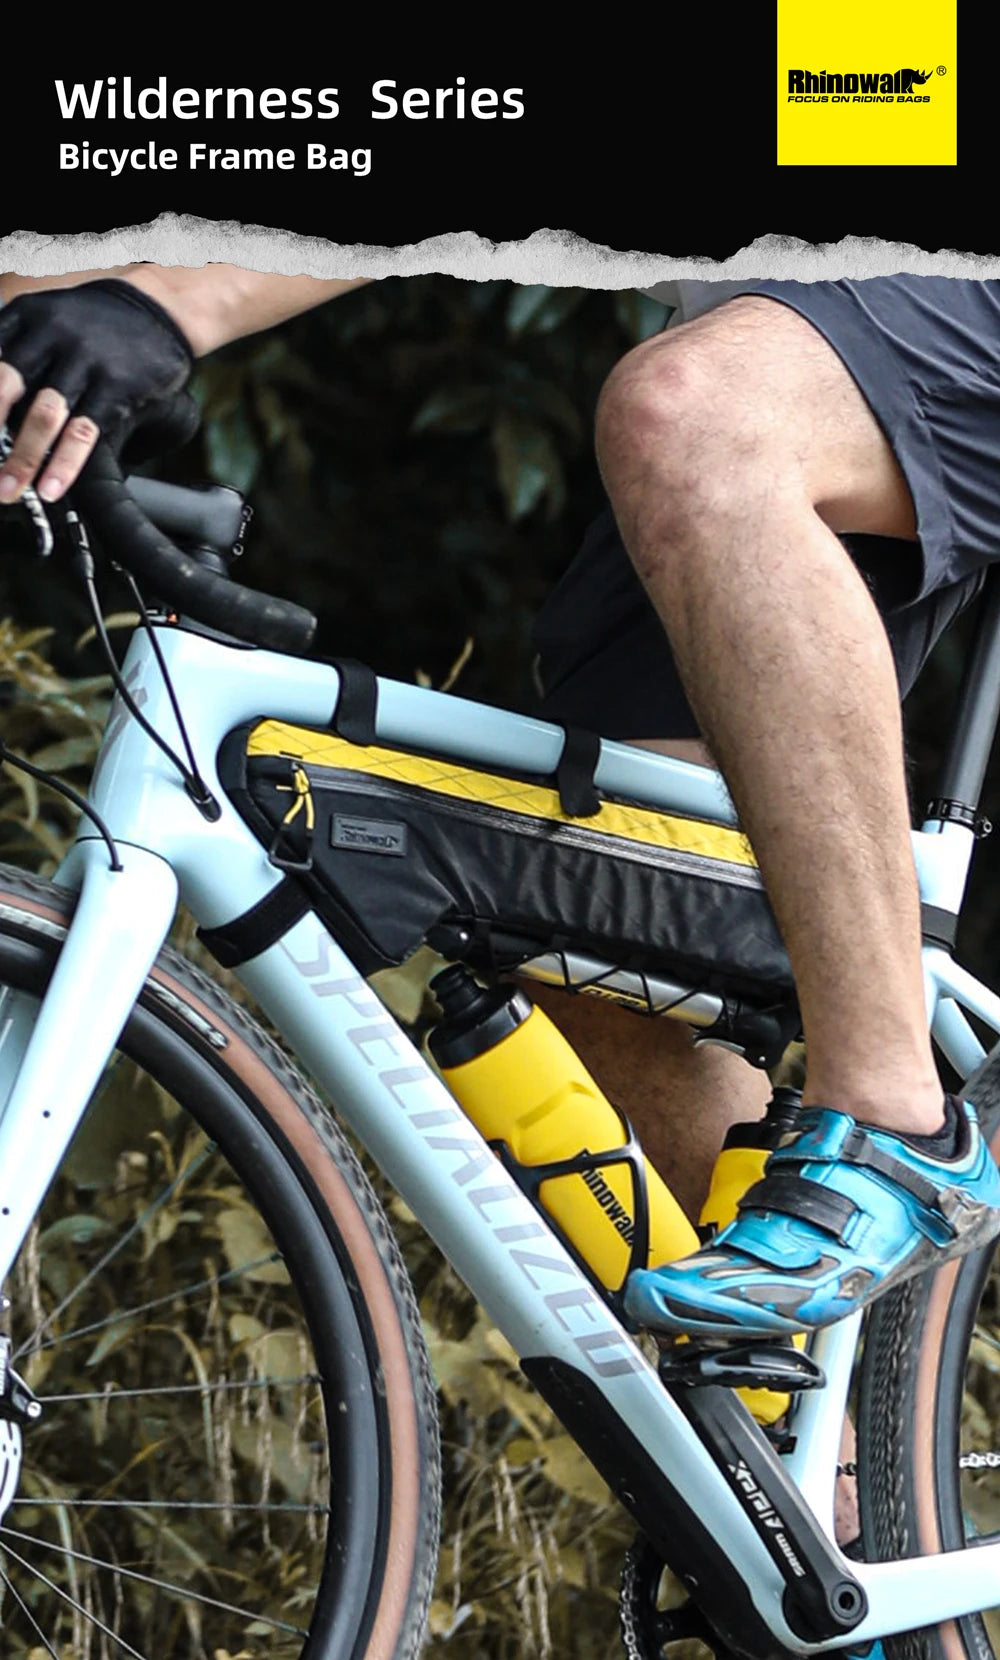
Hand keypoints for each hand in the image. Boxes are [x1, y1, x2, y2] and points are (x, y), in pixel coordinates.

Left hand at [0, 279, 193, 503]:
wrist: (156, 310)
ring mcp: (85, 361)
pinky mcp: (115, 387)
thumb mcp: (47, 315)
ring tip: (9, 489)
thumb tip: (0, 402)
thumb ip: (16, 345)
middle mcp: (52, 335)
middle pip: (7, 388)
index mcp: (27, 316)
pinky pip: (84, 431)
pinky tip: (52, 486)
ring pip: (44, 416)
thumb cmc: (94, 322)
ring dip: (23, 458)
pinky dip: (65, 463)